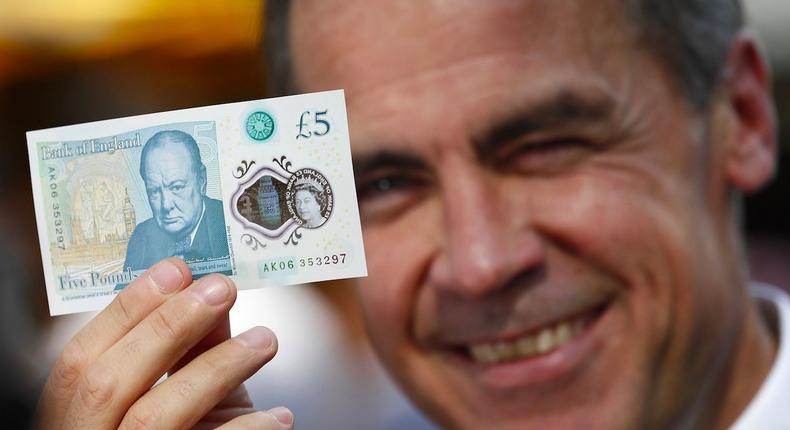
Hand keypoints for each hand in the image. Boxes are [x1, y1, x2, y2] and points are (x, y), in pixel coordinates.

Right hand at [37, 257, 292, 428]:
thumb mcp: (182, 395)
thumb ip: (188, 349)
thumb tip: (211, 288)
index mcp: (75, 419)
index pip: (79, 362)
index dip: (125, 310)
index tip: (176, 268)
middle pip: (109, 384)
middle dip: (168, 326)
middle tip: (223, 288)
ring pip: (156, 416)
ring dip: (217, 366)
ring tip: (266, 341)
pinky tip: (279, 416)